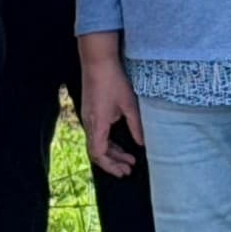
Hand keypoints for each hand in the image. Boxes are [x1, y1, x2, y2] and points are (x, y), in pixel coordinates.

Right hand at [76, 47, 145, 177]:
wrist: (97, 61)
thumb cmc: (113, 80)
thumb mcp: (129, 104)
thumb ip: (136, 126)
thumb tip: (142, 143)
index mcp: (97, 124)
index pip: (98, 154)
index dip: (110, 166)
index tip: (124, 171)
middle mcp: (89, 123)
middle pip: (97, 152)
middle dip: (113, 162)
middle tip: (129, 169)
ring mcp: (88, 117)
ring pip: (97, 143)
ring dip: (112, 152)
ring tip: (128, 158)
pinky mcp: (90, 111)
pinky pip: (97, 134)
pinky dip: (108, 142)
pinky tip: (119, 142)